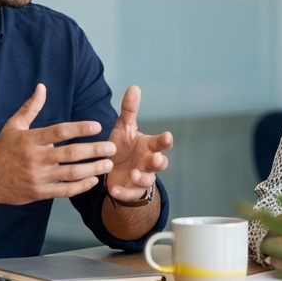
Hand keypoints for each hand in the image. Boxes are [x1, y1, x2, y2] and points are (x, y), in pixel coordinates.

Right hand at [0, 83, 116, 205]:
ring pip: (71, 173)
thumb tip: (42, 87)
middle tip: (111, 147)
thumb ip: (30, 107)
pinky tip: (93, 181)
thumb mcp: (13, 126)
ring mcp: (38, 177)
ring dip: (92, 169)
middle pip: (70, 153)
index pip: (59, 131)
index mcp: (30, 139)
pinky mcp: (39, 192)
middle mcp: (35, 158)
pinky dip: (80, 187)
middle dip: (93, 150)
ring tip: (108, 164)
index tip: (97, 126)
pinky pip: (64, 190)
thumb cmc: (1, 150)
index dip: (79, 128)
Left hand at [104, 85, 172, 202]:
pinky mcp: (129, 190)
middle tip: (156, 158)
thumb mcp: (124, 128)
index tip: (167, 136)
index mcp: (149, 146)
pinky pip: (128, 194)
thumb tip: (134, 87)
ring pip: (147, 180)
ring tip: (134, 173)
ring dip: (142, 177)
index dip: (165, 141)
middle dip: (159, 161)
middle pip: (160, 163)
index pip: (161, 143)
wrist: (115, 172)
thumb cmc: (124, 147)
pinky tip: (114, 190)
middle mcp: (148, 162)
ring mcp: (141, 178)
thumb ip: (129, 110)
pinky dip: (123, 193)